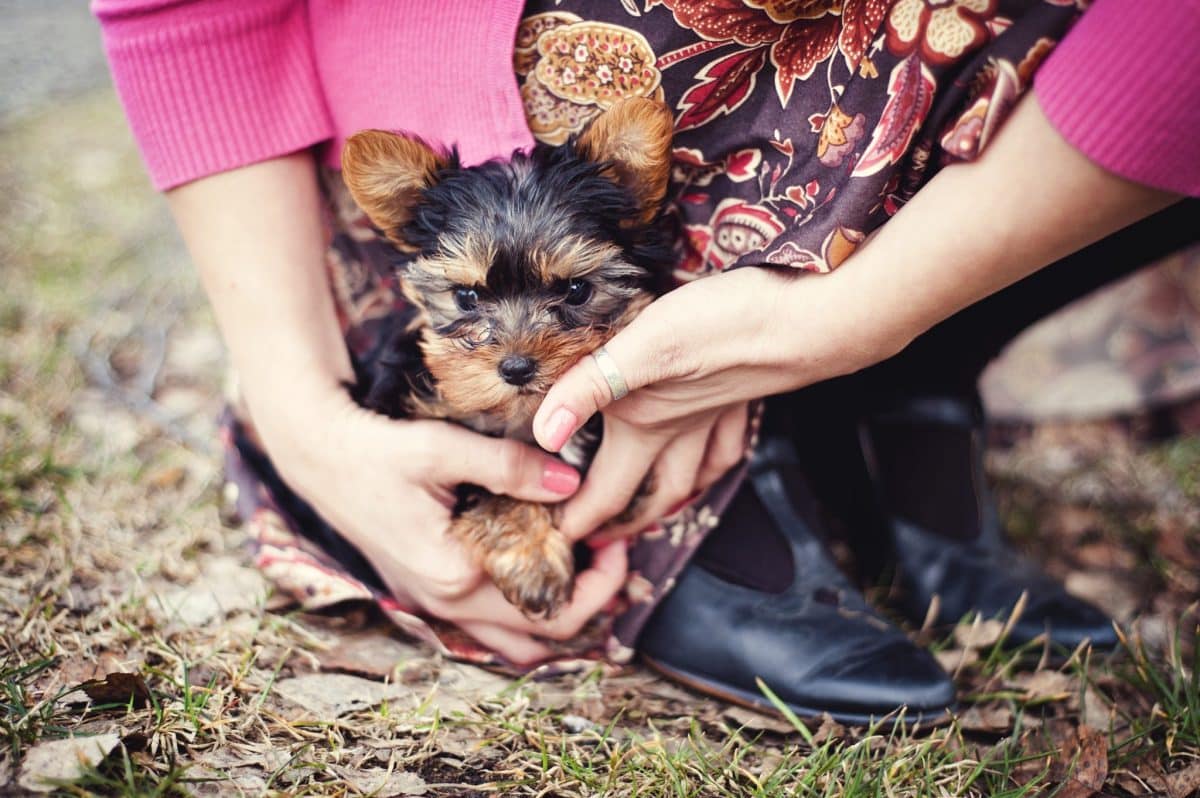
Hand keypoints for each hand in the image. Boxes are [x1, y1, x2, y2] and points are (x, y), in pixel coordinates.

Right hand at [259, 385, 627, 664]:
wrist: (318, 456)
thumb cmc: (375, 450)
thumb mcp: (443, 449)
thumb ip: (511, 467)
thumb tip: (572, 480)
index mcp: (456, 575)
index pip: (552, 611)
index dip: (601, 585)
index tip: (619, 543)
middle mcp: (446, 603)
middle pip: (541, 636)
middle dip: (589, 600)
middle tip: (611, 551)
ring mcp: (433, 603)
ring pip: (512, 638)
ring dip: (554, 612)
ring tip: (581, 563)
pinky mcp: (425, 590)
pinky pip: (486, 622)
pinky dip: (521, 605)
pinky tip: (537, 562)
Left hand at [532, 266, 863, 541]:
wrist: (808, 315)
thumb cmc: (728, 325)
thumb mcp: (644, 344)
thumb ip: (591, 386)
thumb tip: (545, 432)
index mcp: (648, 423)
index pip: (609, 491)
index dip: (583, 521)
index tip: (561, 542)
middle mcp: (681, 428)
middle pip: (653, 494)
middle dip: (626, 522)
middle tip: (602, 537)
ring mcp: (716, 414)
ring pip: (693, 474)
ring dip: (669, 497)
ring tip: (650, 504)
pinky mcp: (741, 393)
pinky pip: (724, 444)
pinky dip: (712, 460)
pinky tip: (707, 450)